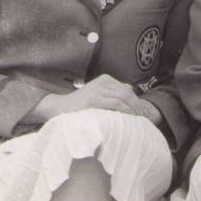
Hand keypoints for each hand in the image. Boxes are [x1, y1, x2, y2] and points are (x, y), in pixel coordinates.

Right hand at [25, 74, 144, 122]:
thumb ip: (112, 94)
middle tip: (141, 118)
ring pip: (123, 98)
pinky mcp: (93, 99)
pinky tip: (127, 118)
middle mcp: (103, 82)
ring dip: (132, 110)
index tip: (141, 113)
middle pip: (127, 93)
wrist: (59, 108)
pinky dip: (124, 111)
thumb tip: (131, 95)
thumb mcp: (98, 95)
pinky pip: (115, 104)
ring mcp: (98, 89)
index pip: (127, 89)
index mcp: (105, 80)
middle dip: (136, 106)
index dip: (136, 102)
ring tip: (136, 120)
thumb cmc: (80, 106)